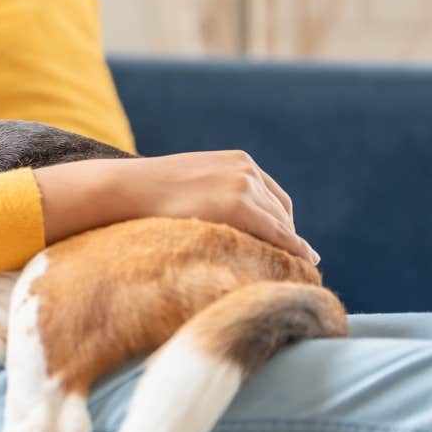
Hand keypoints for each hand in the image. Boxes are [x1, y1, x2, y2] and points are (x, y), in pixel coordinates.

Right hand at [36, 151, 318, 264]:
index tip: (286, 243)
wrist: (126, 189)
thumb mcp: (192, 182)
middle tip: (293, 263)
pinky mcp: (240, 206)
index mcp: (238, 161)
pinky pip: (279, 235)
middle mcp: (247, 170)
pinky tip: (306, 263)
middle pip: (282, 211)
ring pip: (281, 225)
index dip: (282, 222)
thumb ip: (214, 191)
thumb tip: (220, 217)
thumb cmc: (148, 192)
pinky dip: (295, 249)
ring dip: (288, 246)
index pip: (274, 196)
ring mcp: (244, 186)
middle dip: (287, 237)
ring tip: (295, 270)